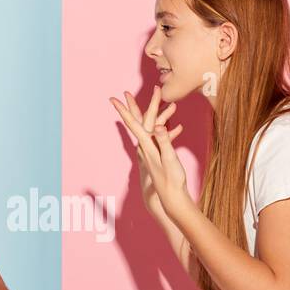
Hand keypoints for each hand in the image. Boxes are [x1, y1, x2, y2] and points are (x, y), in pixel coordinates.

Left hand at [109, 85, 188, 218]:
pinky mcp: (157, 155)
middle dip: (133, 106)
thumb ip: (165, 141)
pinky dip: (168, 129)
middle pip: (138, 122)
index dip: (124, 110)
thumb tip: (158, 126)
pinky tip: (176, 128)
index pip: (133, 124)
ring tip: (166, 105)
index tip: (113, 99)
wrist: (172, 197)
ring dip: (157, 114)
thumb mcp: (170, 158)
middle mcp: (145, 147)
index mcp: (147, 145)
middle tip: (125, 93)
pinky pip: (159, 137)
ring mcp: (150, 151)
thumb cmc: (172, 179)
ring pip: (150, 128)